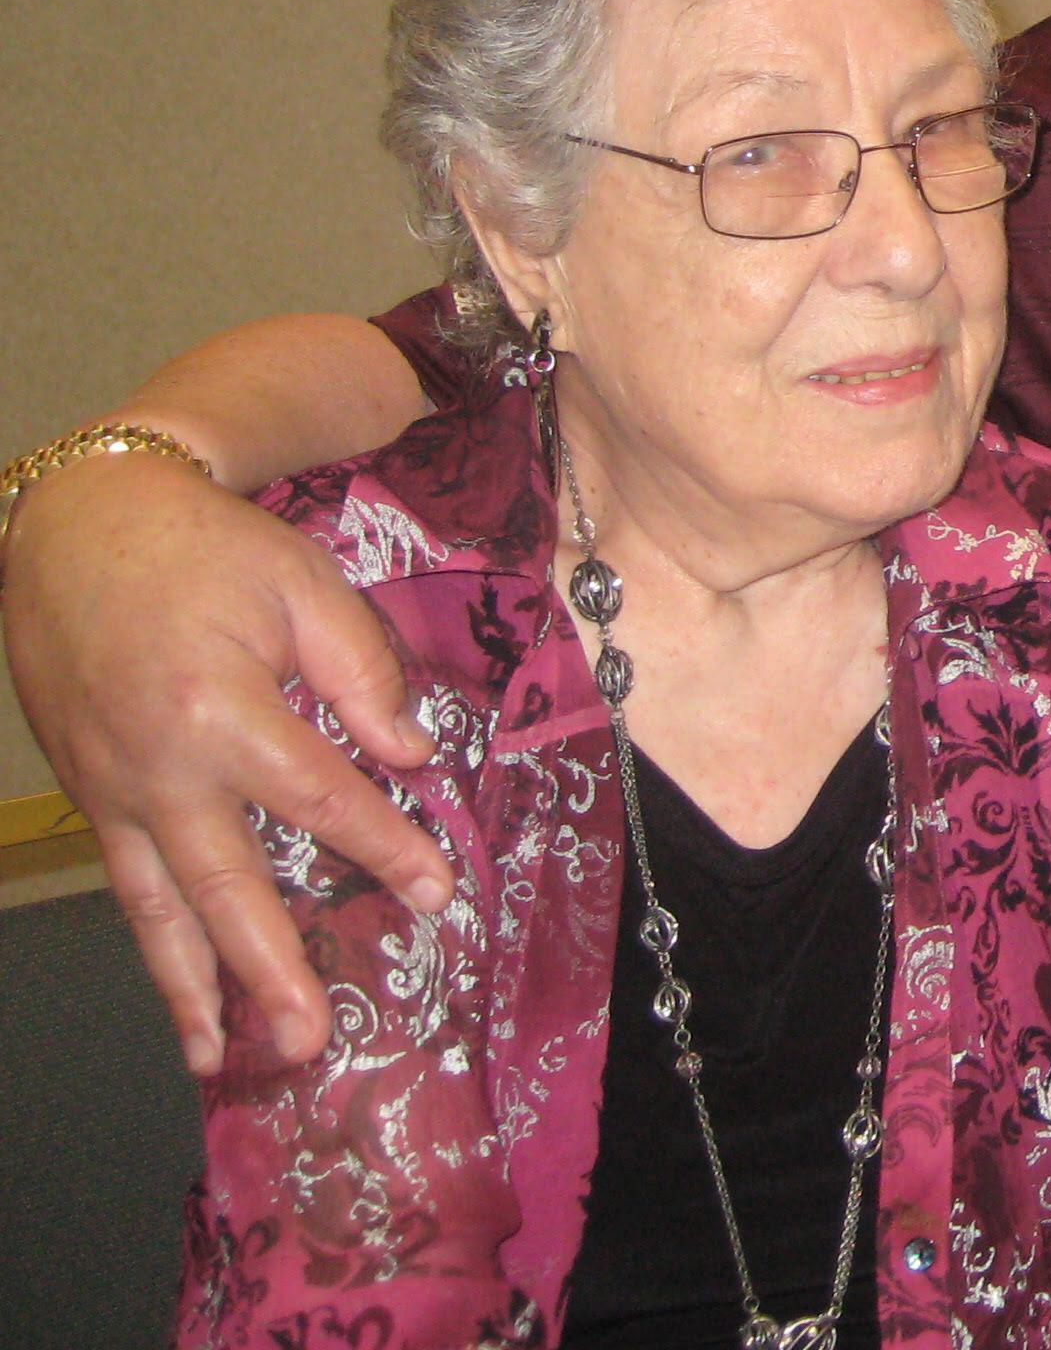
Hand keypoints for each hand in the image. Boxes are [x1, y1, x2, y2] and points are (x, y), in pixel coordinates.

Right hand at [2, 450, 451, 1070]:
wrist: (79, 525)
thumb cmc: (205, 549)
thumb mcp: (302, 584)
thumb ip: (361, 672)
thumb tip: (410, 755)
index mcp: (221, 711)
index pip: (321, 801)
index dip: (384, 850)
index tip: (436, 892)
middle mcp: (158, 769)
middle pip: (224, 887)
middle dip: (268, 970)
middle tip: (309, 1039)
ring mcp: (113, 791)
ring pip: (158, 909)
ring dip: (192, 990)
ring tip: (221, 1060)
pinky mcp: (90, 795)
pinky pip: (127, 886)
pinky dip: (152, 946)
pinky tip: (177, 995)